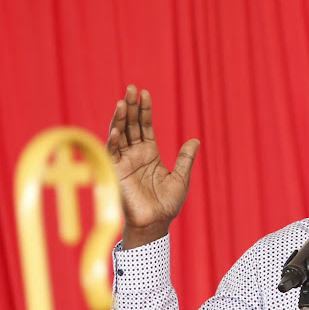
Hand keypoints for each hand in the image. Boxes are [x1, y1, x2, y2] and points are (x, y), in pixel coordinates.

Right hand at [105, 85, 199, 248]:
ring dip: (120, 118)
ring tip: (124, 101)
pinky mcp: (116, 171)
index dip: (145, 111)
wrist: (156, 222)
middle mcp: (135, 154)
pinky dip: (114, 140)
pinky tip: (117, 128)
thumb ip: (185, 158)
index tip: (145, 93)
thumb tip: (195, 140)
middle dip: (131, 107)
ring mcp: (124, 161)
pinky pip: (113, 152)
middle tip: (131, 88)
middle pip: (131, 125)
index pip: (144, 127)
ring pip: (120, 134)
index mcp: (149, 154)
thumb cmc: (167, 204)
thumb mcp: (181, 178)